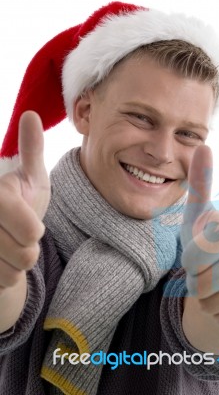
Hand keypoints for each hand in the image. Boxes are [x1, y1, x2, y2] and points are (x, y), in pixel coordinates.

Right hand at [0, 111, 49, 293]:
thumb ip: (31, 150)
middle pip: (25, 255)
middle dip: (29, 250)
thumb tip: (31, 114)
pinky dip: (6, 278)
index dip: (34, 230)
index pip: (29, 229)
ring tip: (7, 248)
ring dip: (17, 265)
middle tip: (19, 237)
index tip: (32, 226)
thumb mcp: (29, 178)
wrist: (2, 237)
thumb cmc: (19, 204)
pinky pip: (2, 285)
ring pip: (12, 274)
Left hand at [181, 145, 218, 327]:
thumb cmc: (209, 239)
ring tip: (218, 279)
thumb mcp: (198, 213)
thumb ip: (200, 182)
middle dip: (195, 278)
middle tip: (208, 266)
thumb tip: (203, 145)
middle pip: (198, 283)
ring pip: (208, 303)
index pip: (192, 258)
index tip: (204, 247)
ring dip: (206, 295)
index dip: (190, 258)